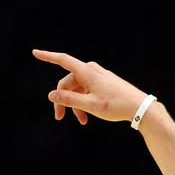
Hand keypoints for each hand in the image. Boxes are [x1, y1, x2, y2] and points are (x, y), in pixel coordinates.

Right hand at [32, 49, 147, 124]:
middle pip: (68, 82)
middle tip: (59, 118)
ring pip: (78, 89)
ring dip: (76, 104)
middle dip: (63, 99)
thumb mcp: (90, 105)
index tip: (35, 52)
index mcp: (87, 72)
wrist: (139, 107)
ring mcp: (98, 76)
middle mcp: (92, 70)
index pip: (63, 60)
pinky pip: (87, 90)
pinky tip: (87, 116)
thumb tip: (51, 95)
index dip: (47, 56)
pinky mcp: (103, 83)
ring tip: (81, 121)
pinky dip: (84, 102)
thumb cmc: (117, 105)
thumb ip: (69, 100)